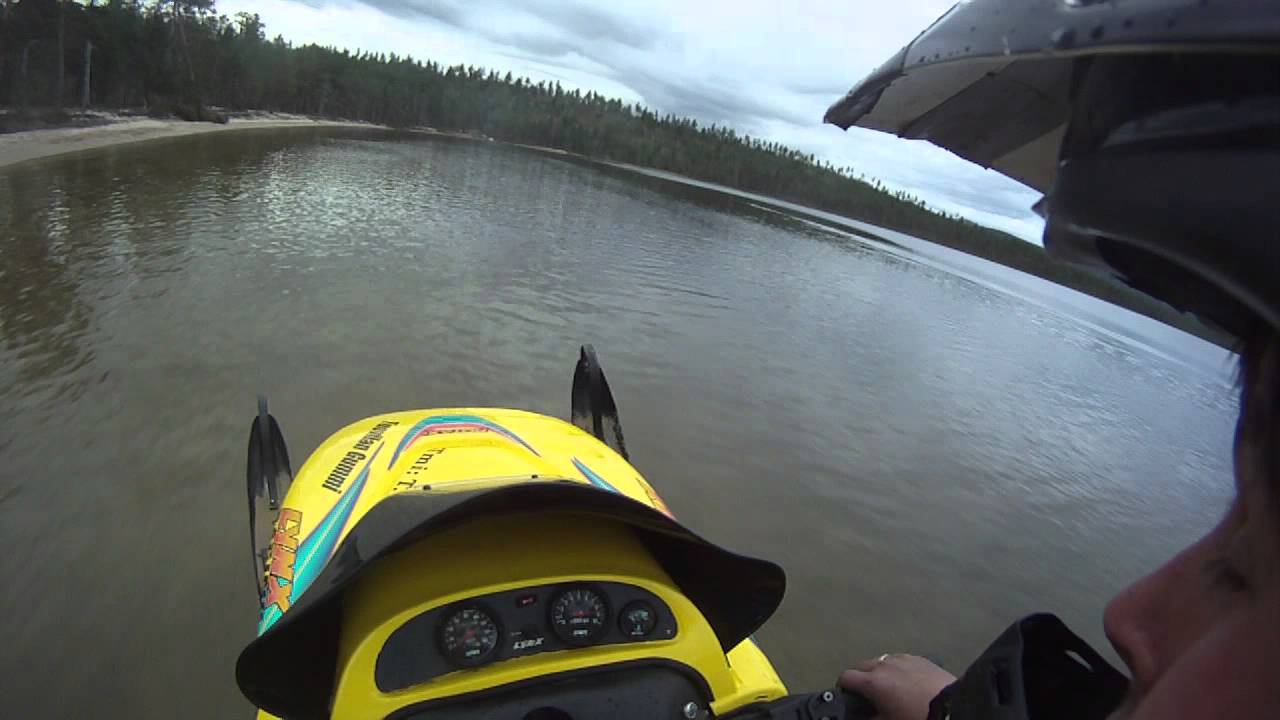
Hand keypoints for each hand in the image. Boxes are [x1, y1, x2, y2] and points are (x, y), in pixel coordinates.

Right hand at [839, 653, 955, 719]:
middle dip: (860, 678)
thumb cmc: (915, 717)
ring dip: (879, 671)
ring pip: (881, 661)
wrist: (952, 707)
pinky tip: (906, 681)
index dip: (843, 687)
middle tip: (867, 694)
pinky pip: (900, 660)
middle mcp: (884, 664)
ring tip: (888, 687)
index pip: (846, 677)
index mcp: (872, 682)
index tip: (847, 696)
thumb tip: (866, 716)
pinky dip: (897, 669)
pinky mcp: (920, 658)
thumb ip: (872, 718)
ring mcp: (903, 658)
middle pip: (861, 665)